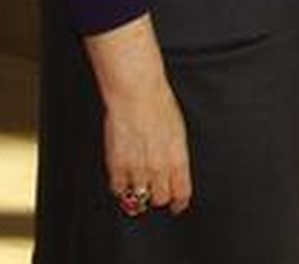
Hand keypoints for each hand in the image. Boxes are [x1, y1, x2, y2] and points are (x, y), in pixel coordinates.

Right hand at [84, 15, 193, 215]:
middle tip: (156, 191)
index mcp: (178, 158)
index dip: (179, 202)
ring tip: (139, 185)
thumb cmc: (161, 106)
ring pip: (139, 198)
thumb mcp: (178, 132)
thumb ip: (175, 155)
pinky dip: (121, 187)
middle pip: (160, 199)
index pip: (181, 193)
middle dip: (159, 196)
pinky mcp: (117, 165)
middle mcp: (159, 167)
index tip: (177, 204)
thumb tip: (174, 172)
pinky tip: (124, 178)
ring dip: (139, 194)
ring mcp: (137, 168)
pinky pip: (118, 189)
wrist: (137, 94)